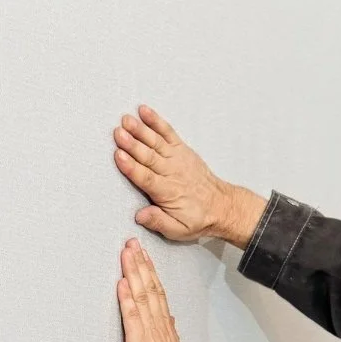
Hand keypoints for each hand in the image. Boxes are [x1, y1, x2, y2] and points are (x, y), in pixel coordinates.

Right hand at [112, 106, 263, 244]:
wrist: (222, 206)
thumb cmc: (197, 218)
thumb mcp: (178, 230)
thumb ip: (158, 221)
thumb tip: (140, 215)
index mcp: (168, 192)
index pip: (146, 178)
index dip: (131, 167)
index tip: (119, 156)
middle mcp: (172, 172)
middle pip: (148, 156)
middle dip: (132, 144)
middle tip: (118, 133)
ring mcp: (178, 158)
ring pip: (156, 142)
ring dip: (140, 130)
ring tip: (126, 119)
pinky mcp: (182, 150)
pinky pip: (168, 133)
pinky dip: (156, 121)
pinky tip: (144, 111)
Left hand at [117, 238, 196, 341]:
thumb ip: (171, 337)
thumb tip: (169, 321)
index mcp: (167, 330)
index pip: (159, 295)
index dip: (151, 274)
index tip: (144, 257)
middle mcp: (160, 328)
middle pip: (151, 289)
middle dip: (141, 264)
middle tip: (133, 243)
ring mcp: (151, 334)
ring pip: (143, 296)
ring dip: (134, 272)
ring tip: (126, 253)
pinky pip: (133, 317)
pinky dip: (127, 298)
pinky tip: (122, 283)